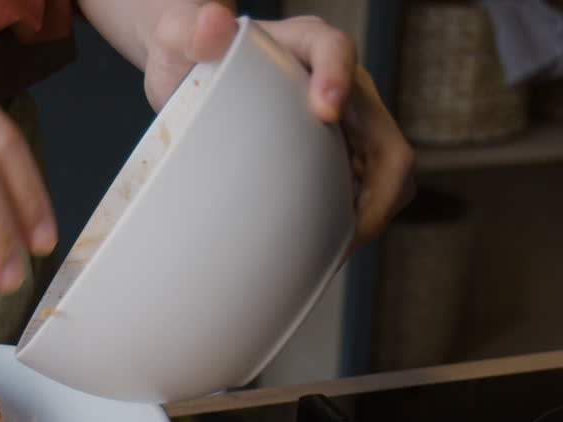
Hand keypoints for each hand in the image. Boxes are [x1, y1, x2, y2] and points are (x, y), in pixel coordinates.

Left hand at [141, 2, 414, 252]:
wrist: (189, 67)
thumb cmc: (189, 48)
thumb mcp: (179, 34)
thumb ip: (192, 28)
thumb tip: (212, 22)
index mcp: (305, 42)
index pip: (336, 50)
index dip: (338, 79)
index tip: (325, 110)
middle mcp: (337, 79)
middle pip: (385, 131)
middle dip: (378, 186)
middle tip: (346, 236)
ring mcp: (342, 118)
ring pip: (387, 167)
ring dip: (375, 212)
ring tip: (337, 252)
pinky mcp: (333, 149)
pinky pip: (363, 186)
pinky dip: (353, 218)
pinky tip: (324, 247)